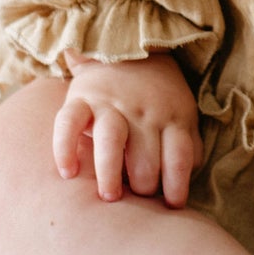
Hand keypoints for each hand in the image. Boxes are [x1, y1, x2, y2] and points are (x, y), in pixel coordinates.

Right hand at [52, 52, 203, 206]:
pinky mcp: (81, 99)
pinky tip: (68, 172)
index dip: (177, 185)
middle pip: (146, 157)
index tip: (172, 206)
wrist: (128, 48)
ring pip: (111, 140)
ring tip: (110, 197)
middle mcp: (142, 111)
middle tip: (136, 199)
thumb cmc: (158, 97)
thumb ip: (188, 146)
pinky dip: (65, 147)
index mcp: (172, 116)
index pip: (179, 156)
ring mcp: (111, 104)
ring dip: (111, 172)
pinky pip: (68, 123)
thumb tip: (186, 183)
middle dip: (143, 186)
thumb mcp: (181, 114)